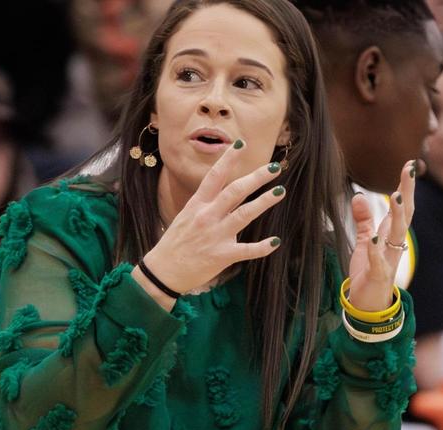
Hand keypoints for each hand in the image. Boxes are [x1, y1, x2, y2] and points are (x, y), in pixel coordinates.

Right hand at [139, 141, 283, 298]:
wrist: (163, 271)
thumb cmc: (175, 243)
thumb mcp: (186, 216)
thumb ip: (206, 204)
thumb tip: (225, 191)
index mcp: (197, 205)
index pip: (215, 176)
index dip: (229, 159)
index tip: (241, 144)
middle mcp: (207, 216)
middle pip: (235, 191)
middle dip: (256, 178)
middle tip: (274, 167)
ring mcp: (216, 236)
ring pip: (244, 214)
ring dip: (264, 202)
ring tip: (280, 191)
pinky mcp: (222, 256)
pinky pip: (246, 250)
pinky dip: (262, 247)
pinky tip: (275, 241)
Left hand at [346, 160, 417, 311]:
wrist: (368, 304)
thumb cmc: (369, 270)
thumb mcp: (365, 241)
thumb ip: (363, 219)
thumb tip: (359, 196)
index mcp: (391, 235)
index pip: (402, 207)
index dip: (406, 186)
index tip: (408, 164)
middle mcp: (394, 245)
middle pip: (404, 216)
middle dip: (407, 193)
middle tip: (409, 171)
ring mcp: (389, 260)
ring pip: (397, 235)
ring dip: (397, 216)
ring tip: (395, 197)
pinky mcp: (378, 275)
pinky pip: (379, 261)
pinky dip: (377, 250)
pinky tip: (374, 238)